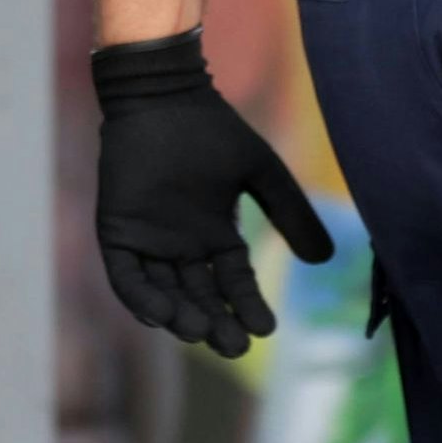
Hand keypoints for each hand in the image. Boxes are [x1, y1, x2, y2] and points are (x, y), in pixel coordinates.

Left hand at [90, 27, 333, 357]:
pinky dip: (141, 298)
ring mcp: (148, 242)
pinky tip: (162, 314)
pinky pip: (126, 277)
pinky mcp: (117, 232)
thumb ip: (290, 213)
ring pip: (163, 294)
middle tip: (233, 347)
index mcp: (215, 236)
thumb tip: (324, 260)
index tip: (267, 329)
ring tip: (202, 332)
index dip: (248, 308)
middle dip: (217, 324)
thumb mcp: (262, 173)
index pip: (233, 285)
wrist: (164, 95)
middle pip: (200, 299)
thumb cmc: (213, 128)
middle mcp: (182, 247)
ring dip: (180, 317)